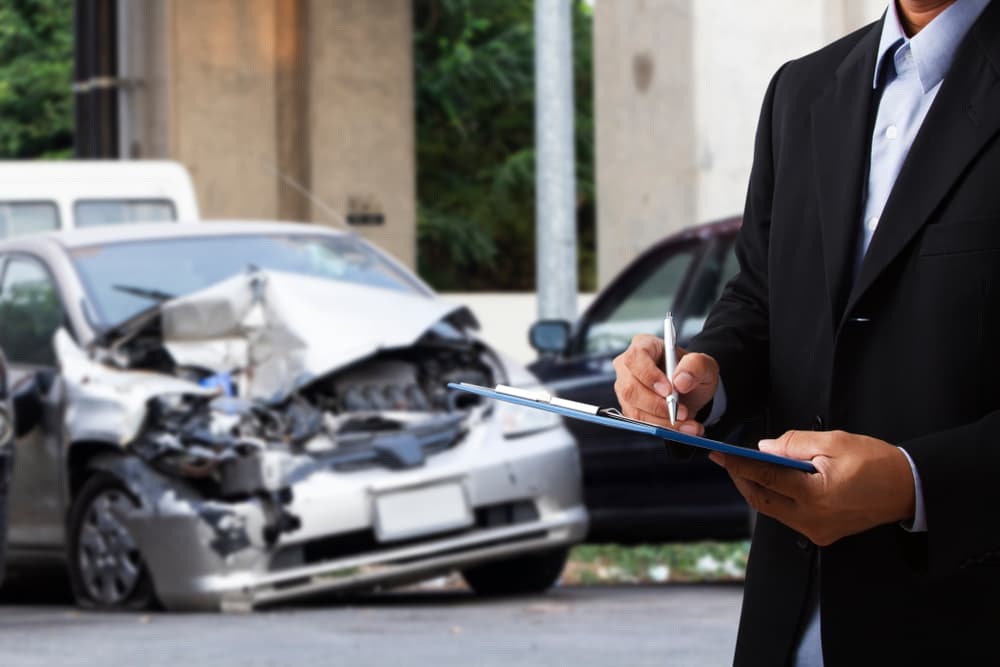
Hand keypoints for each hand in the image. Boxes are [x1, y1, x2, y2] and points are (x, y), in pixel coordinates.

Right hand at [612, 334, 719, 435]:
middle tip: (683, 413)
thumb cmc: (692, 372)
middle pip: (630, 388)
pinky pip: (641, 423)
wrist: (690, 390)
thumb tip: (680, 382)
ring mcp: (625, 389)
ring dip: (663, 421)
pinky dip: (663, 428)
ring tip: (689, 424)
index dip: (649, 376)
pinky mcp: (628, 408)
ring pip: (634, 410)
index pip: (636, 358)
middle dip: (657, 405)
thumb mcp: (704, 364)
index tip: (669, 391)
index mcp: (643, 346)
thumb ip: (696, 366)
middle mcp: (628, 367)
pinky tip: (683, 428)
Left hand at [708, 430, 916, 545]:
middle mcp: (812, 520)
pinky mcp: (823, 533)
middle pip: (762, 499)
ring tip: (746, 468)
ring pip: (773, 509)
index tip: (720, 454)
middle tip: (728, 461)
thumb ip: (793, 444)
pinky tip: (772, 481)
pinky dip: (776, 498)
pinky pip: (789, 516)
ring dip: (757, 489)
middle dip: (742, 479)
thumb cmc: (877, 463)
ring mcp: (817, 530)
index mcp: (815, 495)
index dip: (738, 464)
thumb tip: (764, 448)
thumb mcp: (834, 442)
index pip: (765, 477)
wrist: (909, 489)